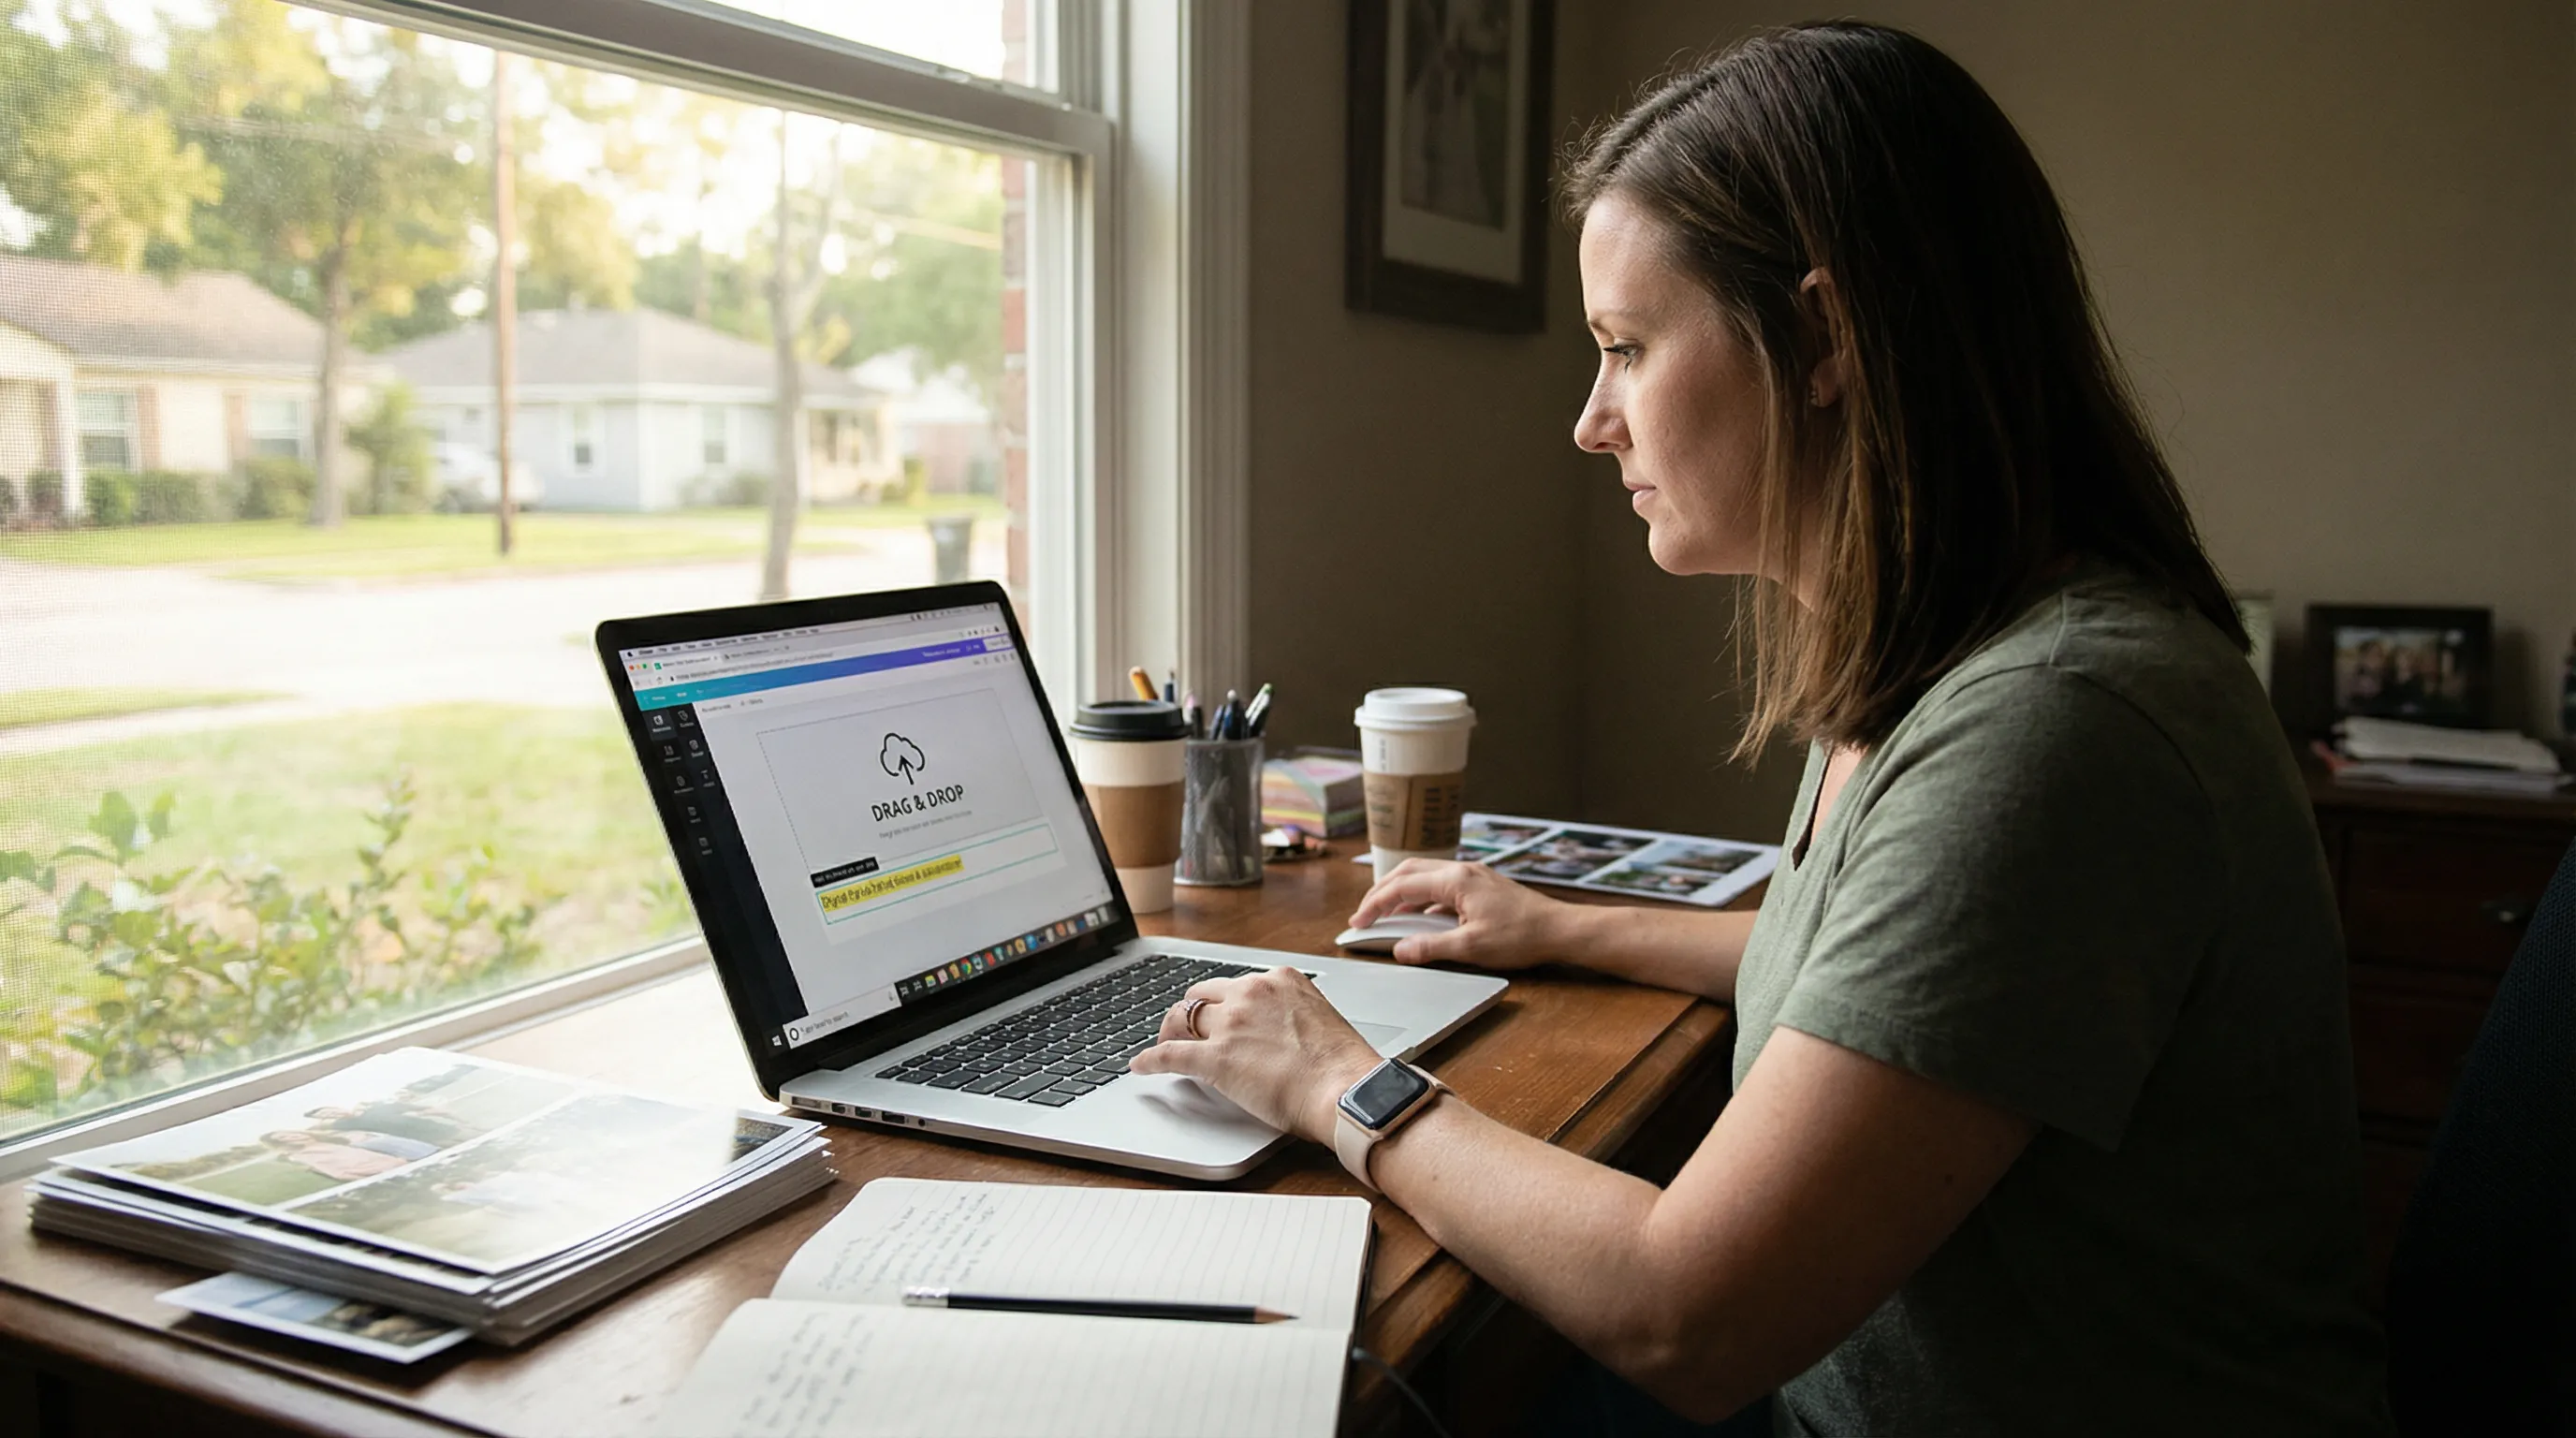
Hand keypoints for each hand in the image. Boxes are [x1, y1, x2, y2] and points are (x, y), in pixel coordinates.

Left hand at [1127, 967, 1381, 1142]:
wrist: (1346, 1091)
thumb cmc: (1343, 1066)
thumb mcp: (1318, 1019)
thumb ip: (1290, 1015)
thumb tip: (1274, 1033)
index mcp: (1280, 980)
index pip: (1236, 984)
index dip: (1221, 1002)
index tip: (1217, 1013)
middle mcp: (1251, 993)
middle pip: (1203, 994)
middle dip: (1193, 1012)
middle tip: (1186, 1029)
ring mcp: (1231, 1024)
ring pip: (1182, 1018)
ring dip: (1171, 1031)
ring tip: (1165, 1043)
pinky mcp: (1215, 1058)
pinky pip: (1170, 1054)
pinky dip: (1151, 1060)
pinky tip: (1141, 1066)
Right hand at [1348, 859, 1580, 969]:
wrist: (1559, 929)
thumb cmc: (1521, 935)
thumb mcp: (1471, 946)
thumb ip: (1431, 947)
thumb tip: (1400, 950)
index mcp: (1455, 880)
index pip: (1401, 886)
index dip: (1375, 905)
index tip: (1358, 922)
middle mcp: (1461, 870)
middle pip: (1408, 872)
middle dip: (1381, 892)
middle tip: (1364, 914)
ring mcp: (1472, 876)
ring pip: (1424, 876)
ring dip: (1400, 893)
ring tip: (1385, 914)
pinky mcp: (1481, 886)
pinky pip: (1440, 885)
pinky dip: (1421, 898)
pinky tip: (1419, 917)